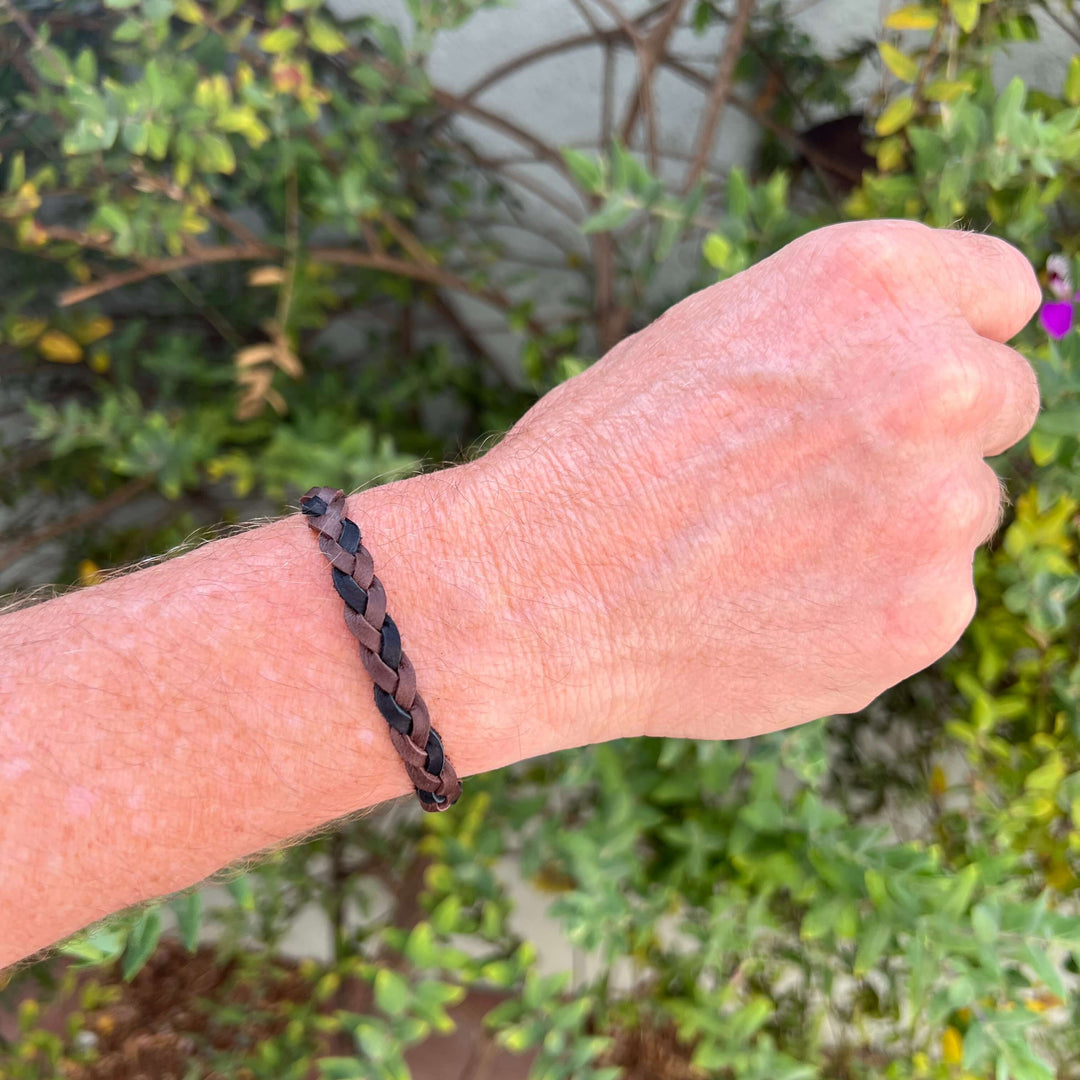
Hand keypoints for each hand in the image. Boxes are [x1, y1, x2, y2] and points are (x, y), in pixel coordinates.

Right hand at [468, 220, 1041, 743]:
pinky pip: (929, 597)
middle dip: (932, 434)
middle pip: (999, 402)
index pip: (1000, 290)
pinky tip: (777, 607)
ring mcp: (938, 506)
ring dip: (895, 527)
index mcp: (869, 282)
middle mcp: (930, 379)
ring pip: (959, 511)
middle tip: (827, 476)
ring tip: (773, 552)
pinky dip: (871, 606)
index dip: (953, 333)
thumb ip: (841, 337)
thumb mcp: (716, 337)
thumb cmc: (601, 456)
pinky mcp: (925, 615)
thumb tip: (922, 368)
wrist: (537, 587)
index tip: (916, 371)